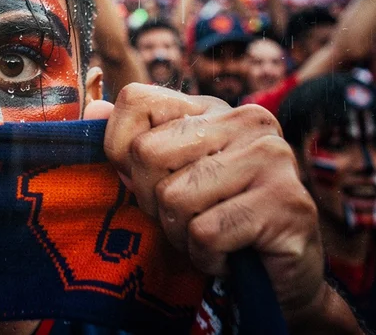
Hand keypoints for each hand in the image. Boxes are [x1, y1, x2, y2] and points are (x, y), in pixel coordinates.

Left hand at [94, 84, 322, 319]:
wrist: (280, 280)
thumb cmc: (214, 223)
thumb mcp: (166, 178)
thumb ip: (131, 144)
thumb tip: (93, 109)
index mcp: (211, 108)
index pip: (136, 100)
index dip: (121, 150)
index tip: (149, 181)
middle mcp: (246, 120)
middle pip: (146, 152)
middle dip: (151, 200)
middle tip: (187, 217)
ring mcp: (272, 156)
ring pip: (173, 197)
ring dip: (180, 234)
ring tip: (211, 238)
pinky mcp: (287, 201)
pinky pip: (205, 232)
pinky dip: (207, 257)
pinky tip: (230, 256)